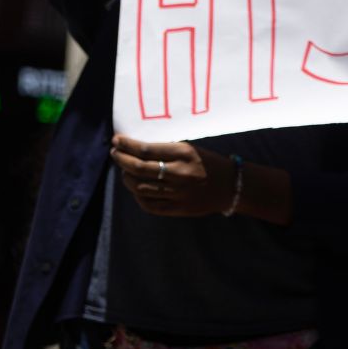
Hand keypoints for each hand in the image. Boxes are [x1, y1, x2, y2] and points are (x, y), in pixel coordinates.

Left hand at [110, 136, 232, 216]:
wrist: (232, 186)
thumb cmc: (208, 163)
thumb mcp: (190, 149)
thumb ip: (165, 150)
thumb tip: (134, 148)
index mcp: (185, 154)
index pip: (146, 149)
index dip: (126, 145)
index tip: (116, 140)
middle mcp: (181, 173)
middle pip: (138, 168)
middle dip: (121, 159)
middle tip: (115, 153)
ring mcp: (179, 193)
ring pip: (139, 187)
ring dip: (126, 177)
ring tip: (125, 171)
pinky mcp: (179, 208)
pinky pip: (149, 204)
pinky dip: (138, 196)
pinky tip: (137, 189)